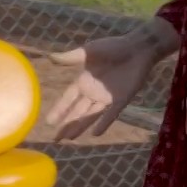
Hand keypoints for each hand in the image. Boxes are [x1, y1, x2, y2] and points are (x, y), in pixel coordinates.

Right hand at [44, 33, 161, 141]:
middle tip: (55, 138)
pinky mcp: (121, 99)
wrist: (137, 48)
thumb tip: (50, 57)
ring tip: (70, 139)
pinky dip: (103, 123)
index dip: (59, 111)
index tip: (48, 122)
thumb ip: (71, 57)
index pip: (68, 100)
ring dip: (80, 126)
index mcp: (84, 81)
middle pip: (77, 111)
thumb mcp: (89, 51)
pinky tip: (95, 134)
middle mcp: (93, 92)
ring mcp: (107, 97)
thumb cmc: (113, 47)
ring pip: (90, 115)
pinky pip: (111, 114)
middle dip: (67, 124)